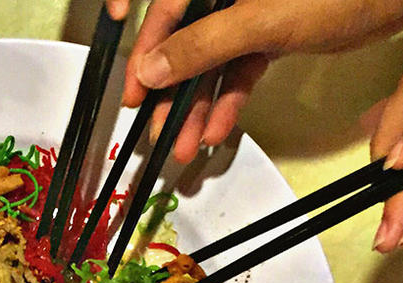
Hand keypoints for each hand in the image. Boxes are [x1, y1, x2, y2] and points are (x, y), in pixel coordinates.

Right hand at [117, 0, 402, 163]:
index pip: (163, 16)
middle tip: (159, 134)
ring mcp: (247, 16)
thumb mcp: (257, 21)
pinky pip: (239, 73)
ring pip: (211, 67)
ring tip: (186, 147)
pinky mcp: (269, 36)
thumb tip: (149, 71)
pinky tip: (218, 131)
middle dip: (172, 97)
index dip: (144, 57)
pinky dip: (229, 102)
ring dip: (199, 109)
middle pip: (184, 48)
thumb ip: (199, 46)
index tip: (134, 96)